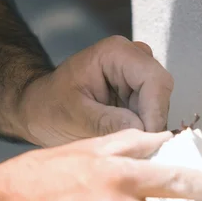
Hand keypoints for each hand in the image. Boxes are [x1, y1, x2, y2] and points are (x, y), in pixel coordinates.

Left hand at [18, 36, 173, 146]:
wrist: (40, 110)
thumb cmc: (49, 106)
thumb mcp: (75, 117)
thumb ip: (108, 122)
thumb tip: (142, 131)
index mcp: (116, 53)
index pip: (154, 80)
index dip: (155, 112)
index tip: (146, 139)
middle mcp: (133, 60)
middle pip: (161, 94)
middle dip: (151, 122)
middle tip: (134, 147)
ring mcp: (138, 78)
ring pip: (160, 107)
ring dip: (146, 128)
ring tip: (122, 143)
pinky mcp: (139, 96)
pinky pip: (153, 116)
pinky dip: (144, 131)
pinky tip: (124, 140)